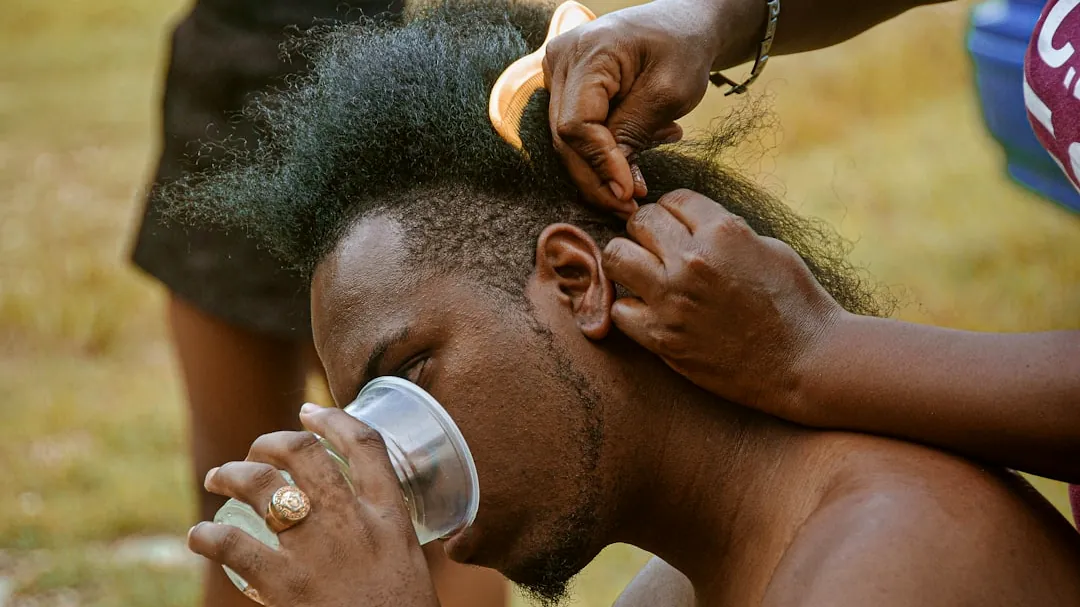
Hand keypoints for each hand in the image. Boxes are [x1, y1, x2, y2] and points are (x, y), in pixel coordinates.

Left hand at [188, 404, 438, 606]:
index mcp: (389, 514)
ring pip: (262, 485)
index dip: (334, 418)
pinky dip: (207, 535)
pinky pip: (231, 545)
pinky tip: (200, 536)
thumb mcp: (407, 561)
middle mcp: (351, 520)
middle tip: (256, 451)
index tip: (311, 411)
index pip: (365, 444)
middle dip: (272, 441)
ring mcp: (315, 549)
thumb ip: (384, 535)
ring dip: (231, 474)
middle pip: (304, 452)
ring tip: (218, 477)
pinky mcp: (283, 584)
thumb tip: (361, 523)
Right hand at [542, 0, 762, 213]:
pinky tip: (633, 162)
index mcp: (588, 52)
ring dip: (602, 170)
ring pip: (568, 141)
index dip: (600, 164)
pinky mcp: (567, 89)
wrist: (685, 25)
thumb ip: (634, 134)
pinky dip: (605, 154)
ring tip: (640, 183)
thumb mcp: (669, 92)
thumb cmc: (683, 47)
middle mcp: (561, 61)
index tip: (628, 194)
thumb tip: (613, 186)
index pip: (577, 125)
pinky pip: (577, 133)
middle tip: (629, 207)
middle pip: (565, 138)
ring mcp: (559, 74)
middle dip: (597, 179)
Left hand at [601, 189, 845, 415]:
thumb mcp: (768, 247)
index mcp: (723, 231)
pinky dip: (630, 308)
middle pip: (638, 221)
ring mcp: (673, 299)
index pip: (673, 199)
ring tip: (645, 275)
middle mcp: (693, 260)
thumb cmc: (796, 303)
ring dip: (627, 262)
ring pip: (615, 257)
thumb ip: (724, 231)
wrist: (807, 363)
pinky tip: (649, 312)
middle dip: (647, 231)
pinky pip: (619, 309)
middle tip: (659, 250)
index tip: (680, 227)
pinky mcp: (663, 337)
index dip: (675, 212)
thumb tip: (691, 223)